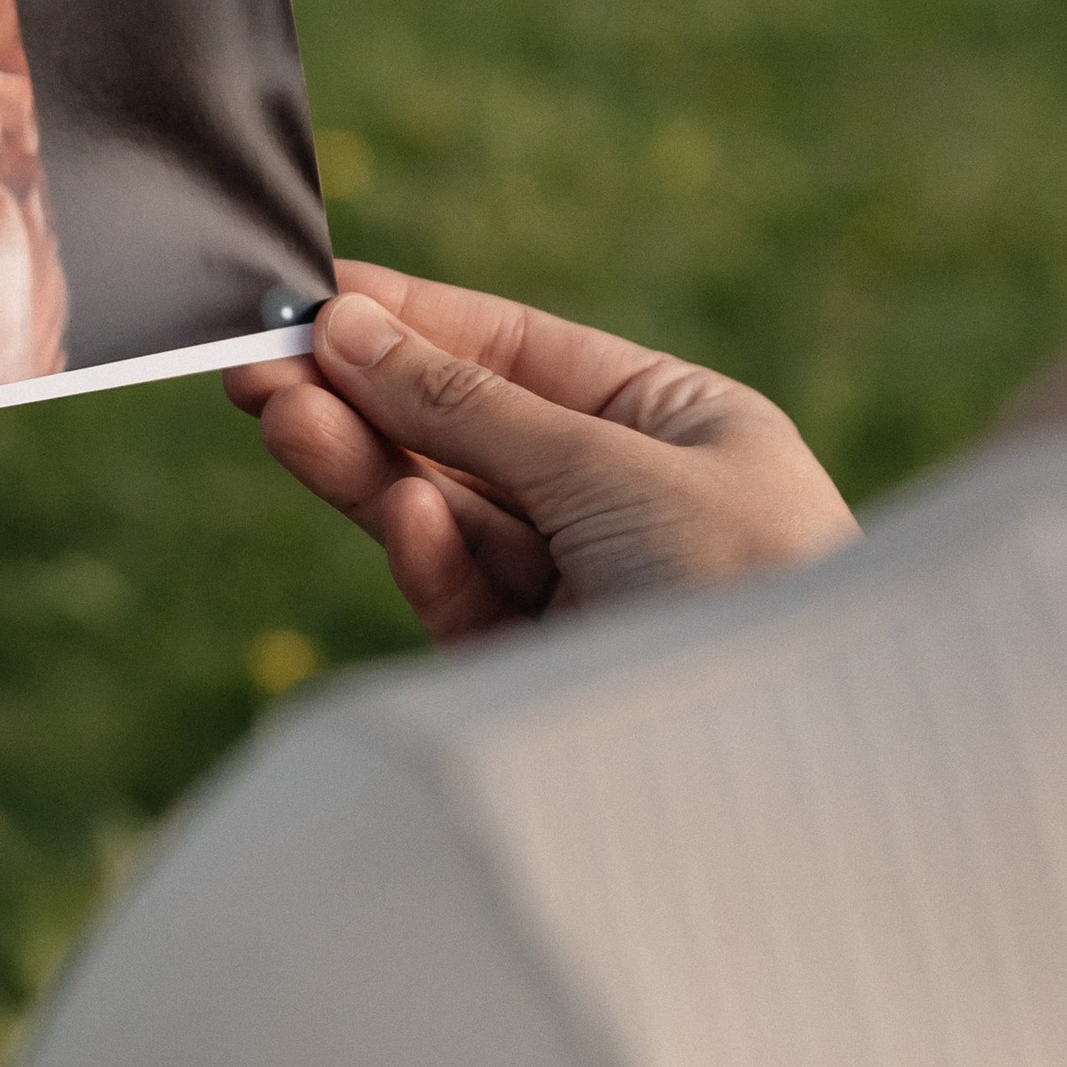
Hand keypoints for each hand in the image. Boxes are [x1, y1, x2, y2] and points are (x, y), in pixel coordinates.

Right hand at [225, 259, 855, 645]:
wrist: (813, 773)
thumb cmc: (756, 584)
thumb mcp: (612, 467)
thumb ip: (472, 407)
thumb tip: (354, 327)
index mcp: (682, 427)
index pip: (523, 354)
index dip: (417, 322)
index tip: (315, 294)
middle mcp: (633, 505)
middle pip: (469, 434)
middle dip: (364, 396)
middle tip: (254, 365)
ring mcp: (588, 595)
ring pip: (452, 516)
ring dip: (367, 466)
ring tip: (276, 416)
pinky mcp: (546, 680)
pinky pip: (469, 598)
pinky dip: (430, 555)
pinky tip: (399, 509)